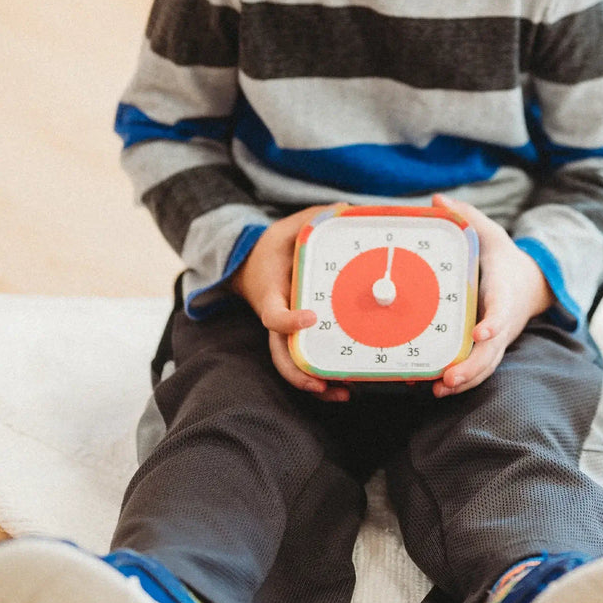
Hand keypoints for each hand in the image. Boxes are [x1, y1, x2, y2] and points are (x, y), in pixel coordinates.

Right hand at [229, 204, 352, 401]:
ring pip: (292, 365)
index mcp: (271, 293)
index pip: (273, 314)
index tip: (310, 318)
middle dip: (300, 373)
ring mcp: (286, 332)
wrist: (254, 265)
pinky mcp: (298, 337)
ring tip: (344, 392)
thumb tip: (344, 209)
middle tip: (325, 383)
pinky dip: (322, 376)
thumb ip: (314, 217)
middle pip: (280, 354)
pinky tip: (348, 386)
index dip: (288, 320)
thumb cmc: (275, 247)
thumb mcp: (288, 227)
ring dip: (314, 383)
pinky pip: (305, 361)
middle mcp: (276, 318)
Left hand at [431, 194, 552, 397]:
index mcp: (504, 290)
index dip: (494, 322)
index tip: (481, 332)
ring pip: (487, 366)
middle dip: (473, 366)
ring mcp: (498, 339)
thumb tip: (438, 200)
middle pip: (493, 349)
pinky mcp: (488, 349)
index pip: (503, 308)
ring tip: (440, 389)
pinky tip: (436, 388)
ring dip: (466, 380)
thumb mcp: (490, 234)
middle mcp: (503, 320)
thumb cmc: (502, 259)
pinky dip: (462, 382)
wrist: (529, 284)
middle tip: (449, 377)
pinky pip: (479, 369)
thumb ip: (467, 217)